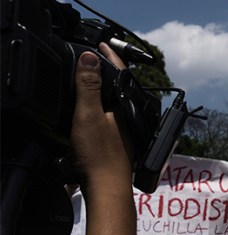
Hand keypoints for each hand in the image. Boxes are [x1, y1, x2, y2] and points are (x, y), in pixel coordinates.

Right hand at [71, 43, 131, 191]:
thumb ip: (89, 86)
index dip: (110, 58)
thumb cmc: (101, 156)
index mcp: (126, 108)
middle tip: (100, 60)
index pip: (120, 74)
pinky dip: (106, 112)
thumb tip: (91, 58)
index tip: (102, 46)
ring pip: (119, 106)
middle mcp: (131, 119)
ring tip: (98, 83)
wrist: (107, 189)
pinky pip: (114, 121)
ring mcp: (127, 132)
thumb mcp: (89, 115)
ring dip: (109, 94)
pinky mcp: (120, 144)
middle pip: (121, 90)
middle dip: (111, 74)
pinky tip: (98, 116)